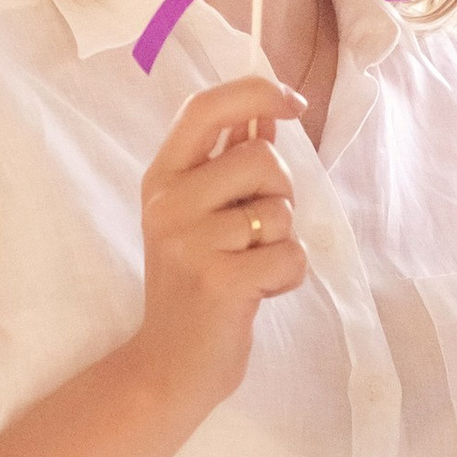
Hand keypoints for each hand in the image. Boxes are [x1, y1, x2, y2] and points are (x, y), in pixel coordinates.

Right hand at [133, 75, 309, 415]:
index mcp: (162, 176)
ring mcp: (190, 241)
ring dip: (282, 242)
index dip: (256, 92)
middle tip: (256, 232)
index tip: (293, 103)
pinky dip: (288, 276)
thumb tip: (269, 110)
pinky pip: (291, 255)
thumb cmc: (195, 283)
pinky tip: (256, 292)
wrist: (168, 364)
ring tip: (249, 266)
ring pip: (282, 210)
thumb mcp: (199, 214)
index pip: (205, 107)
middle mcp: (169, 202)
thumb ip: (228, 160)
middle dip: (280, 192)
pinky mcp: (219, 280)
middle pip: (262, 157)